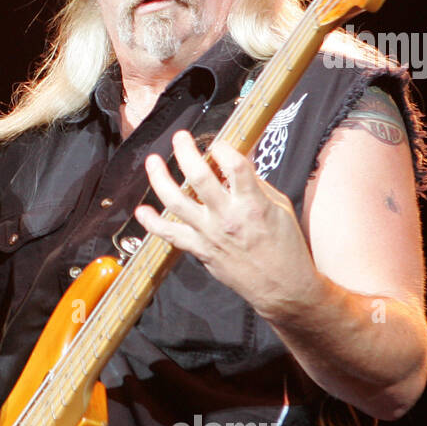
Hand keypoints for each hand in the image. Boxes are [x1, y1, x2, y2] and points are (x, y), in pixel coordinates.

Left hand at [135, 131, 320, 321]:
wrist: (282, 287)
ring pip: (176, 202)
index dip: (222, 148)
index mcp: (252, 203)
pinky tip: (141, 211)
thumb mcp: (279, 207)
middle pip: (198, 177)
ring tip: (153, 161)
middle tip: (180, 138)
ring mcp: (210, 234)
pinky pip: (170, 235)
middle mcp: (228, 217)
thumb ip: (255, 185)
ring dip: (160, 179)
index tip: (217, 143)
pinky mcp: (200, 250)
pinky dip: (152, 223)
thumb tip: (236, 162)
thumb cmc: (285, 246)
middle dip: (185, 152)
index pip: (234, 165)